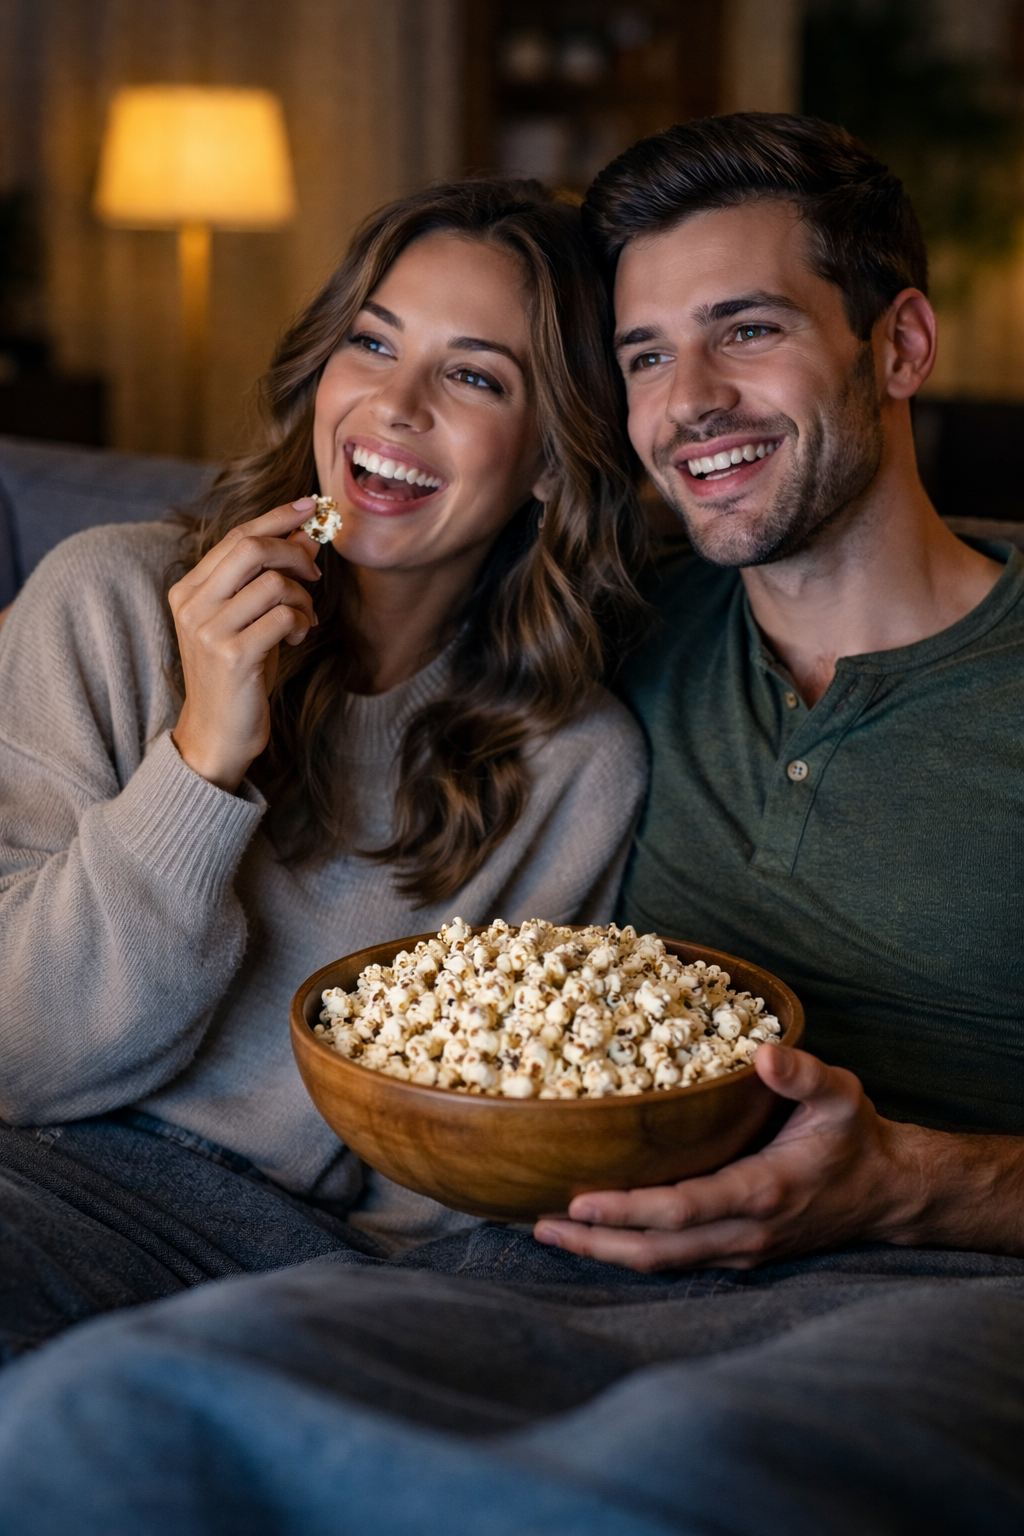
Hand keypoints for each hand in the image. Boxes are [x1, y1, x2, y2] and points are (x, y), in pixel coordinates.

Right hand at [169, 500, 321, 791]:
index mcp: (188, 590)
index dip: (277, 517)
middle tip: (314, 572)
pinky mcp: (232, 656)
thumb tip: (306, 534)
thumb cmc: (238, 675)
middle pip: (251, 548)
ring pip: (272, 582)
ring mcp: (208, 631)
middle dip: (294, 553)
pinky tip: (298, 636)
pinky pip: (283, 616)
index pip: (235, 536)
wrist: (217, 734)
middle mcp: (191, 606)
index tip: (311, 507)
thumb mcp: (250, 619)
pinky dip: (301, 621)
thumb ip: (269, 577)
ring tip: (304, 619)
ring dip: (301, 596)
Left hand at [534, 1043, 931, 1271]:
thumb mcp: (841, 1094)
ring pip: (662, 1263)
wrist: (887, 1194)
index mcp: (764, 1192)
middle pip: (658, 1250)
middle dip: (596, 1242)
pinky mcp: (736, 1254)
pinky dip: (631, 1250)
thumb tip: (763, 1052)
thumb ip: (803, 1073)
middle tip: (540, 1224)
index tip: (579, 1200)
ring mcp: (740, 1251)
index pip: (683, 1209)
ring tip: (551, 1232)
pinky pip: (676, 1260)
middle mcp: (746, 1233)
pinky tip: (596, 1235)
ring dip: (606, 1251)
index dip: (628, 1210)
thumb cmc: (856, 1138)